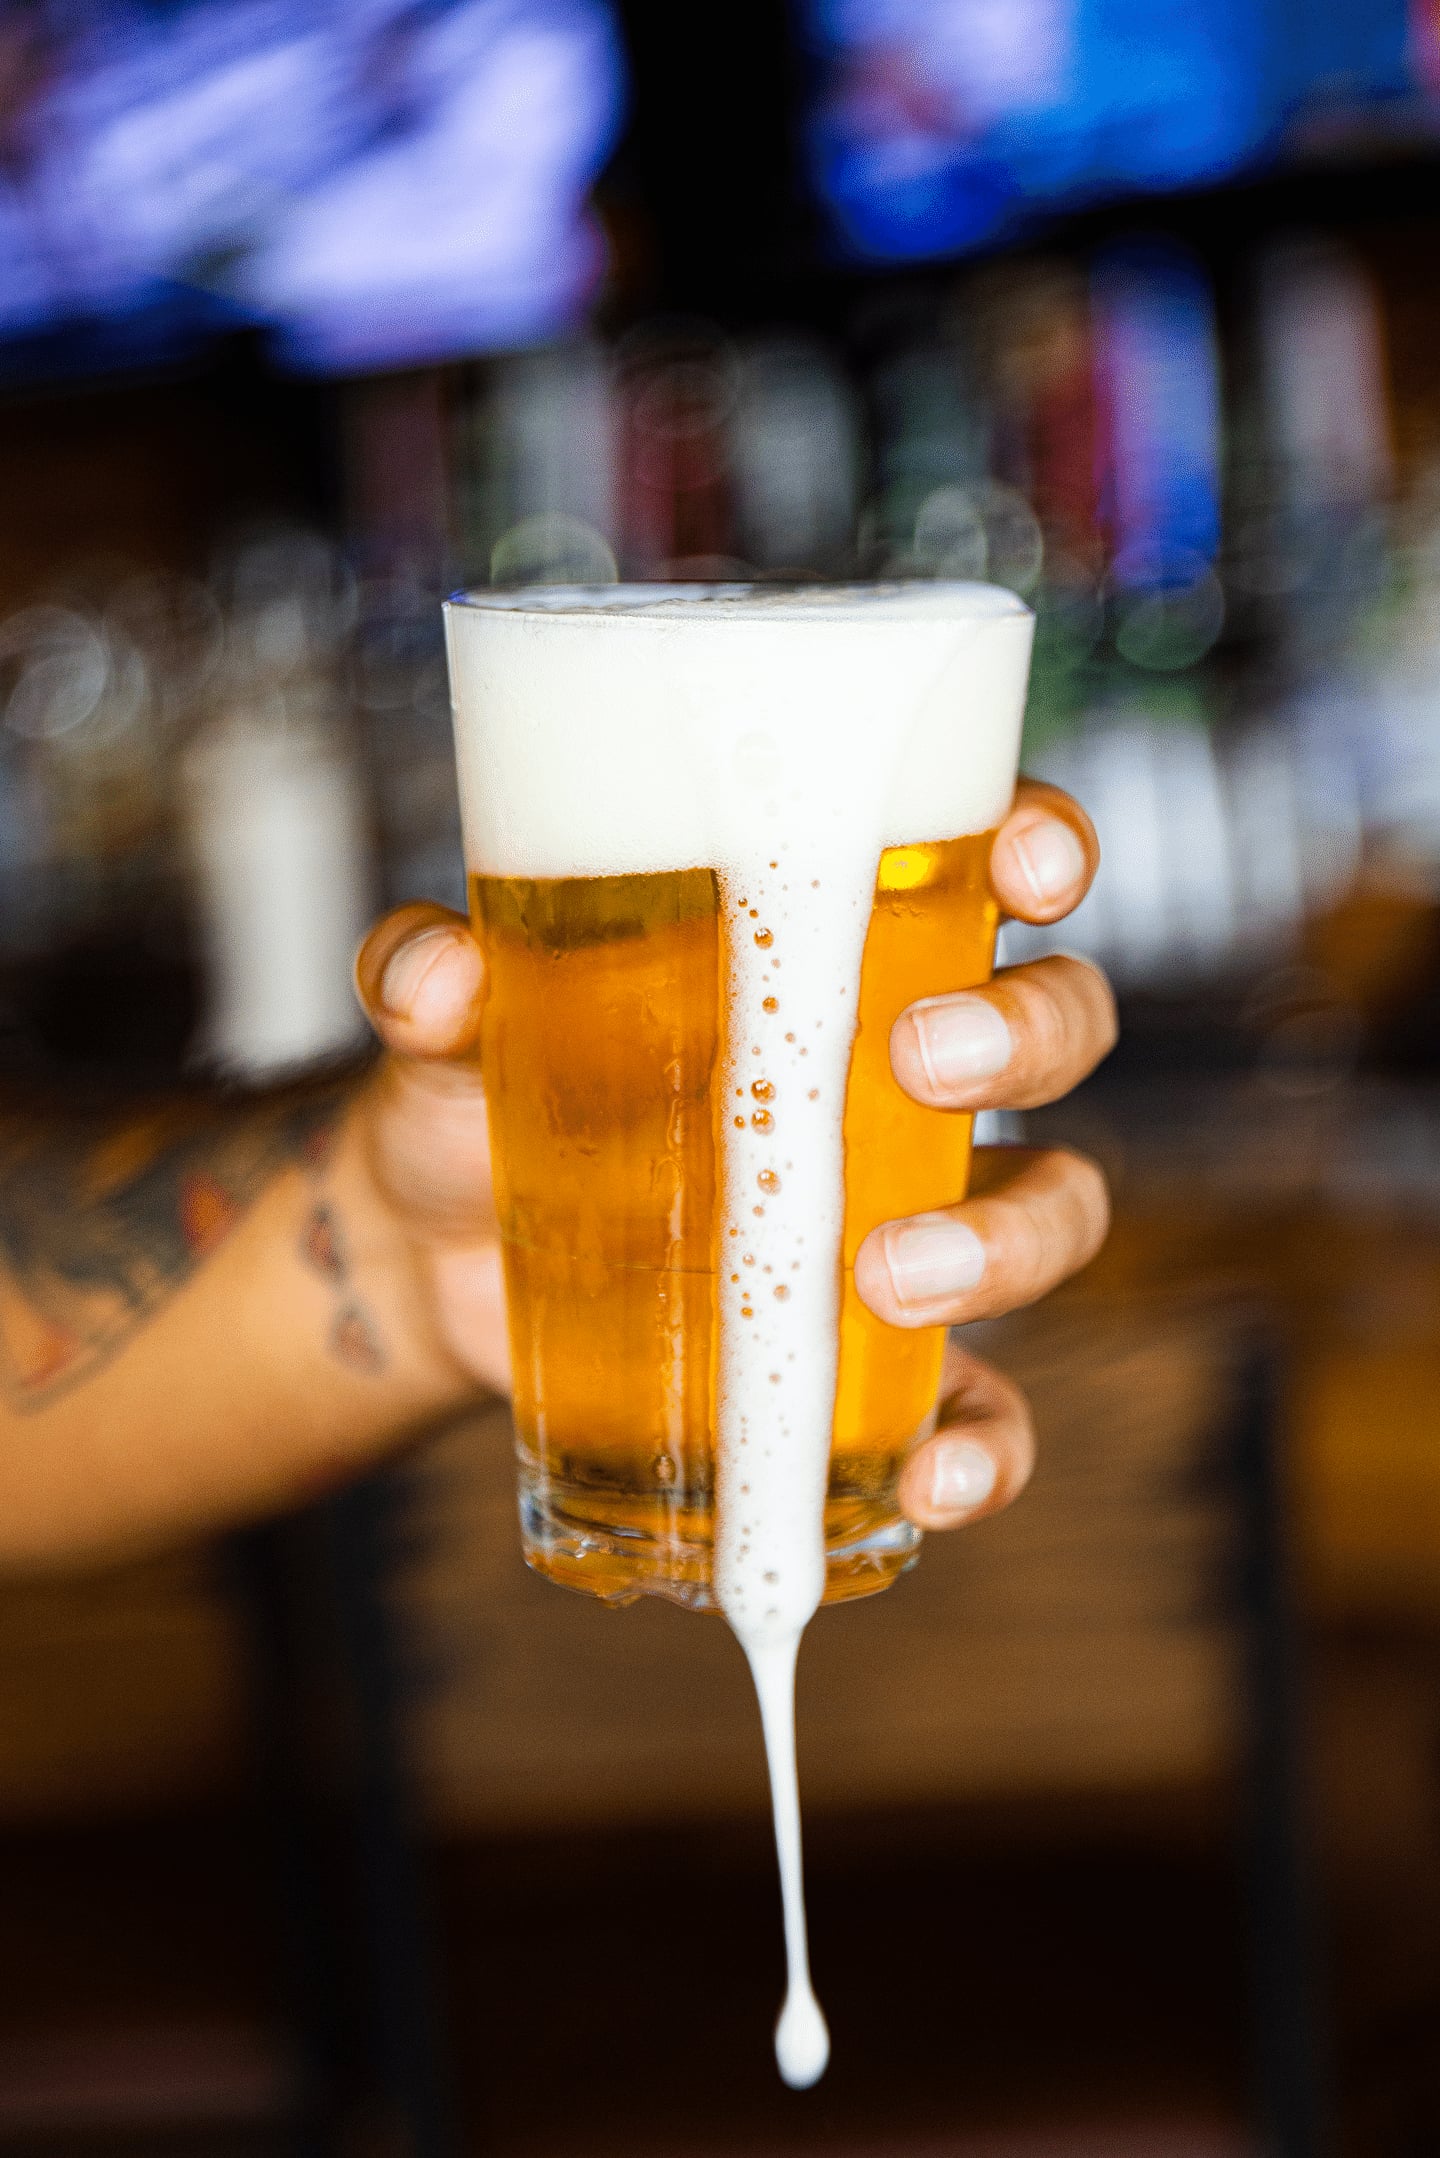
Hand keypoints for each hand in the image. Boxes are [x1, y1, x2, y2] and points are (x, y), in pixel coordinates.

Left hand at [353, 777, 1112, 1533]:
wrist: (429, 1263)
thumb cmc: (473, 1095)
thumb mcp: (445, 1030)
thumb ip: (431, 981)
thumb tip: (439, 973)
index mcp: (829, 948)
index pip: (986, 866)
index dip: (1045, 850)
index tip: (1027, 869)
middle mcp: (898, 1076)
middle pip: (1054, 1027)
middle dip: (1027, 1035)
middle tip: (920, 1062)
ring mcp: (904, 1219)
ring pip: (1051, 1207)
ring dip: (1013, 1240)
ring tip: (889, 1276)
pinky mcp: (870, 1360)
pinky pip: (983, 1405)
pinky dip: (988, 1448)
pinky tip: (931, 1481)